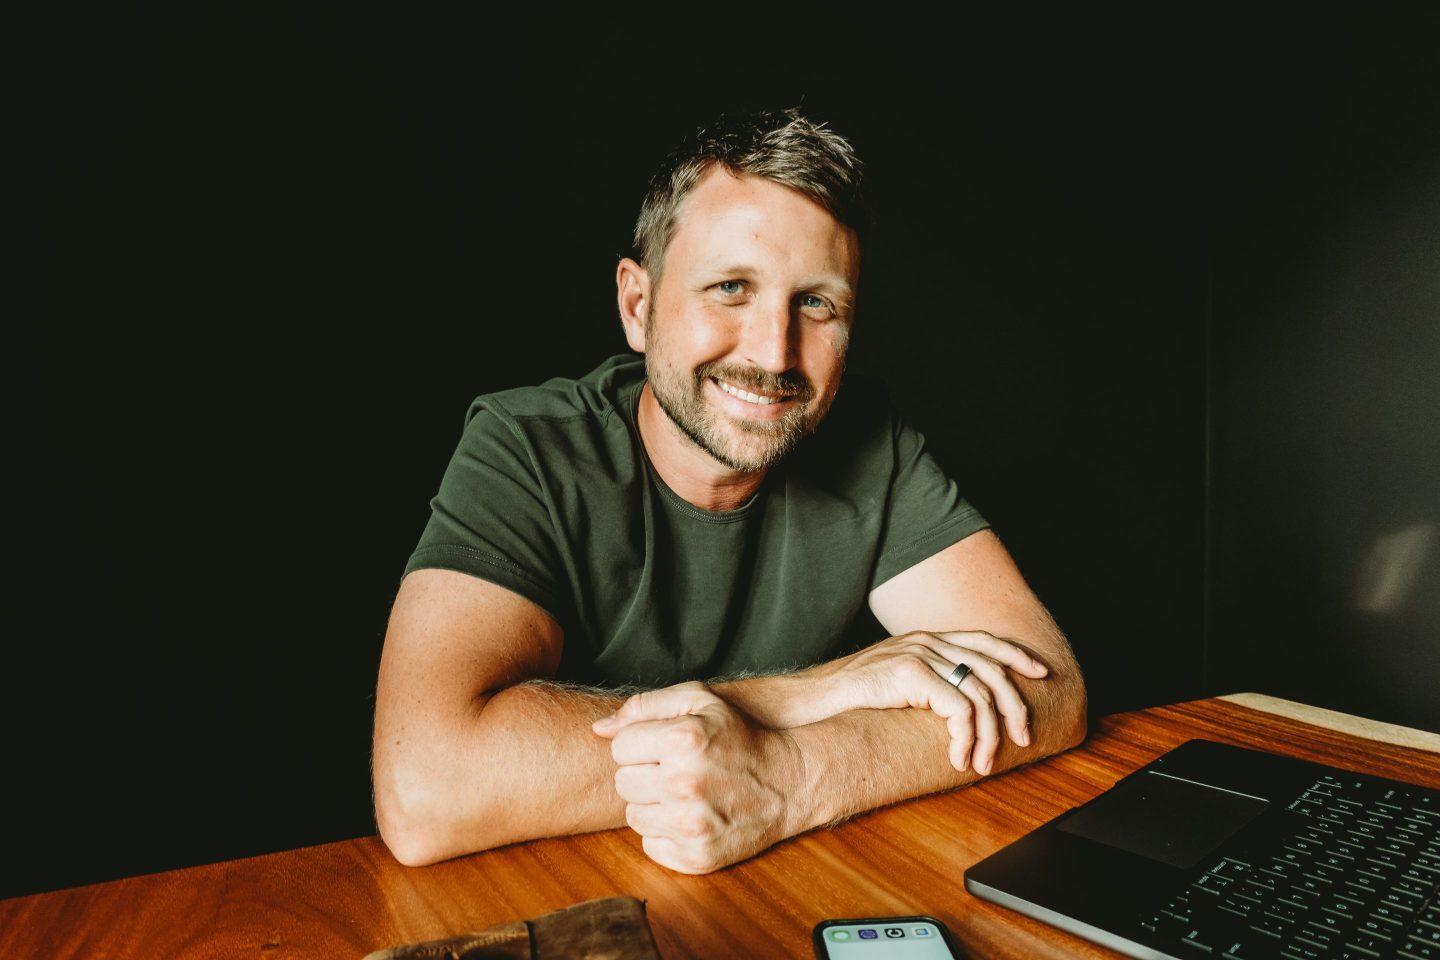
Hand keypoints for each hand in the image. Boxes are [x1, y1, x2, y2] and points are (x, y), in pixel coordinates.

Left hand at [592, 682, 801, 873]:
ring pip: (633, 816)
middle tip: (674, 769)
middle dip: (644, 774)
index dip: (640, 744)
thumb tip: (599, 728)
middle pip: (622, 783)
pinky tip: (691, 816)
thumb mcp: (701, 701)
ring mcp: (691, 825)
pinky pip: (651, 845)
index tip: (664, 746)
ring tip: (683, 793)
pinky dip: (665, 833)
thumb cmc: (739, 737)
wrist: (788, 783)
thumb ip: (645, 705)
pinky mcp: (697, 857)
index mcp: (683, 739)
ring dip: (653, 805)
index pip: (620, 747)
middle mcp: (685, 783)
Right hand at [812, 631, 1049, 774]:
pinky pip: (959, 708)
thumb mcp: (894, 683)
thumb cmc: (850, 698)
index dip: (1015, 654)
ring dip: (989, 735)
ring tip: (982, 763)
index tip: (1040, 673)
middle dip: (1015, 704)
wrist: (813, 698)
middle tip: (1024, 736)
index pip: (982, 638)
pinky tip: (958, 758)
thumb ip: (924, 682)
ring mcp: (919, 654)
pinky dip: (967, 738)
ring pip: (979, 692)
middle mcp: (926, 641)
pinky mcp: (911, 674)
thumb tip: (956, 707)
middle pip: (991, 666)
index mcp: (925, 639)